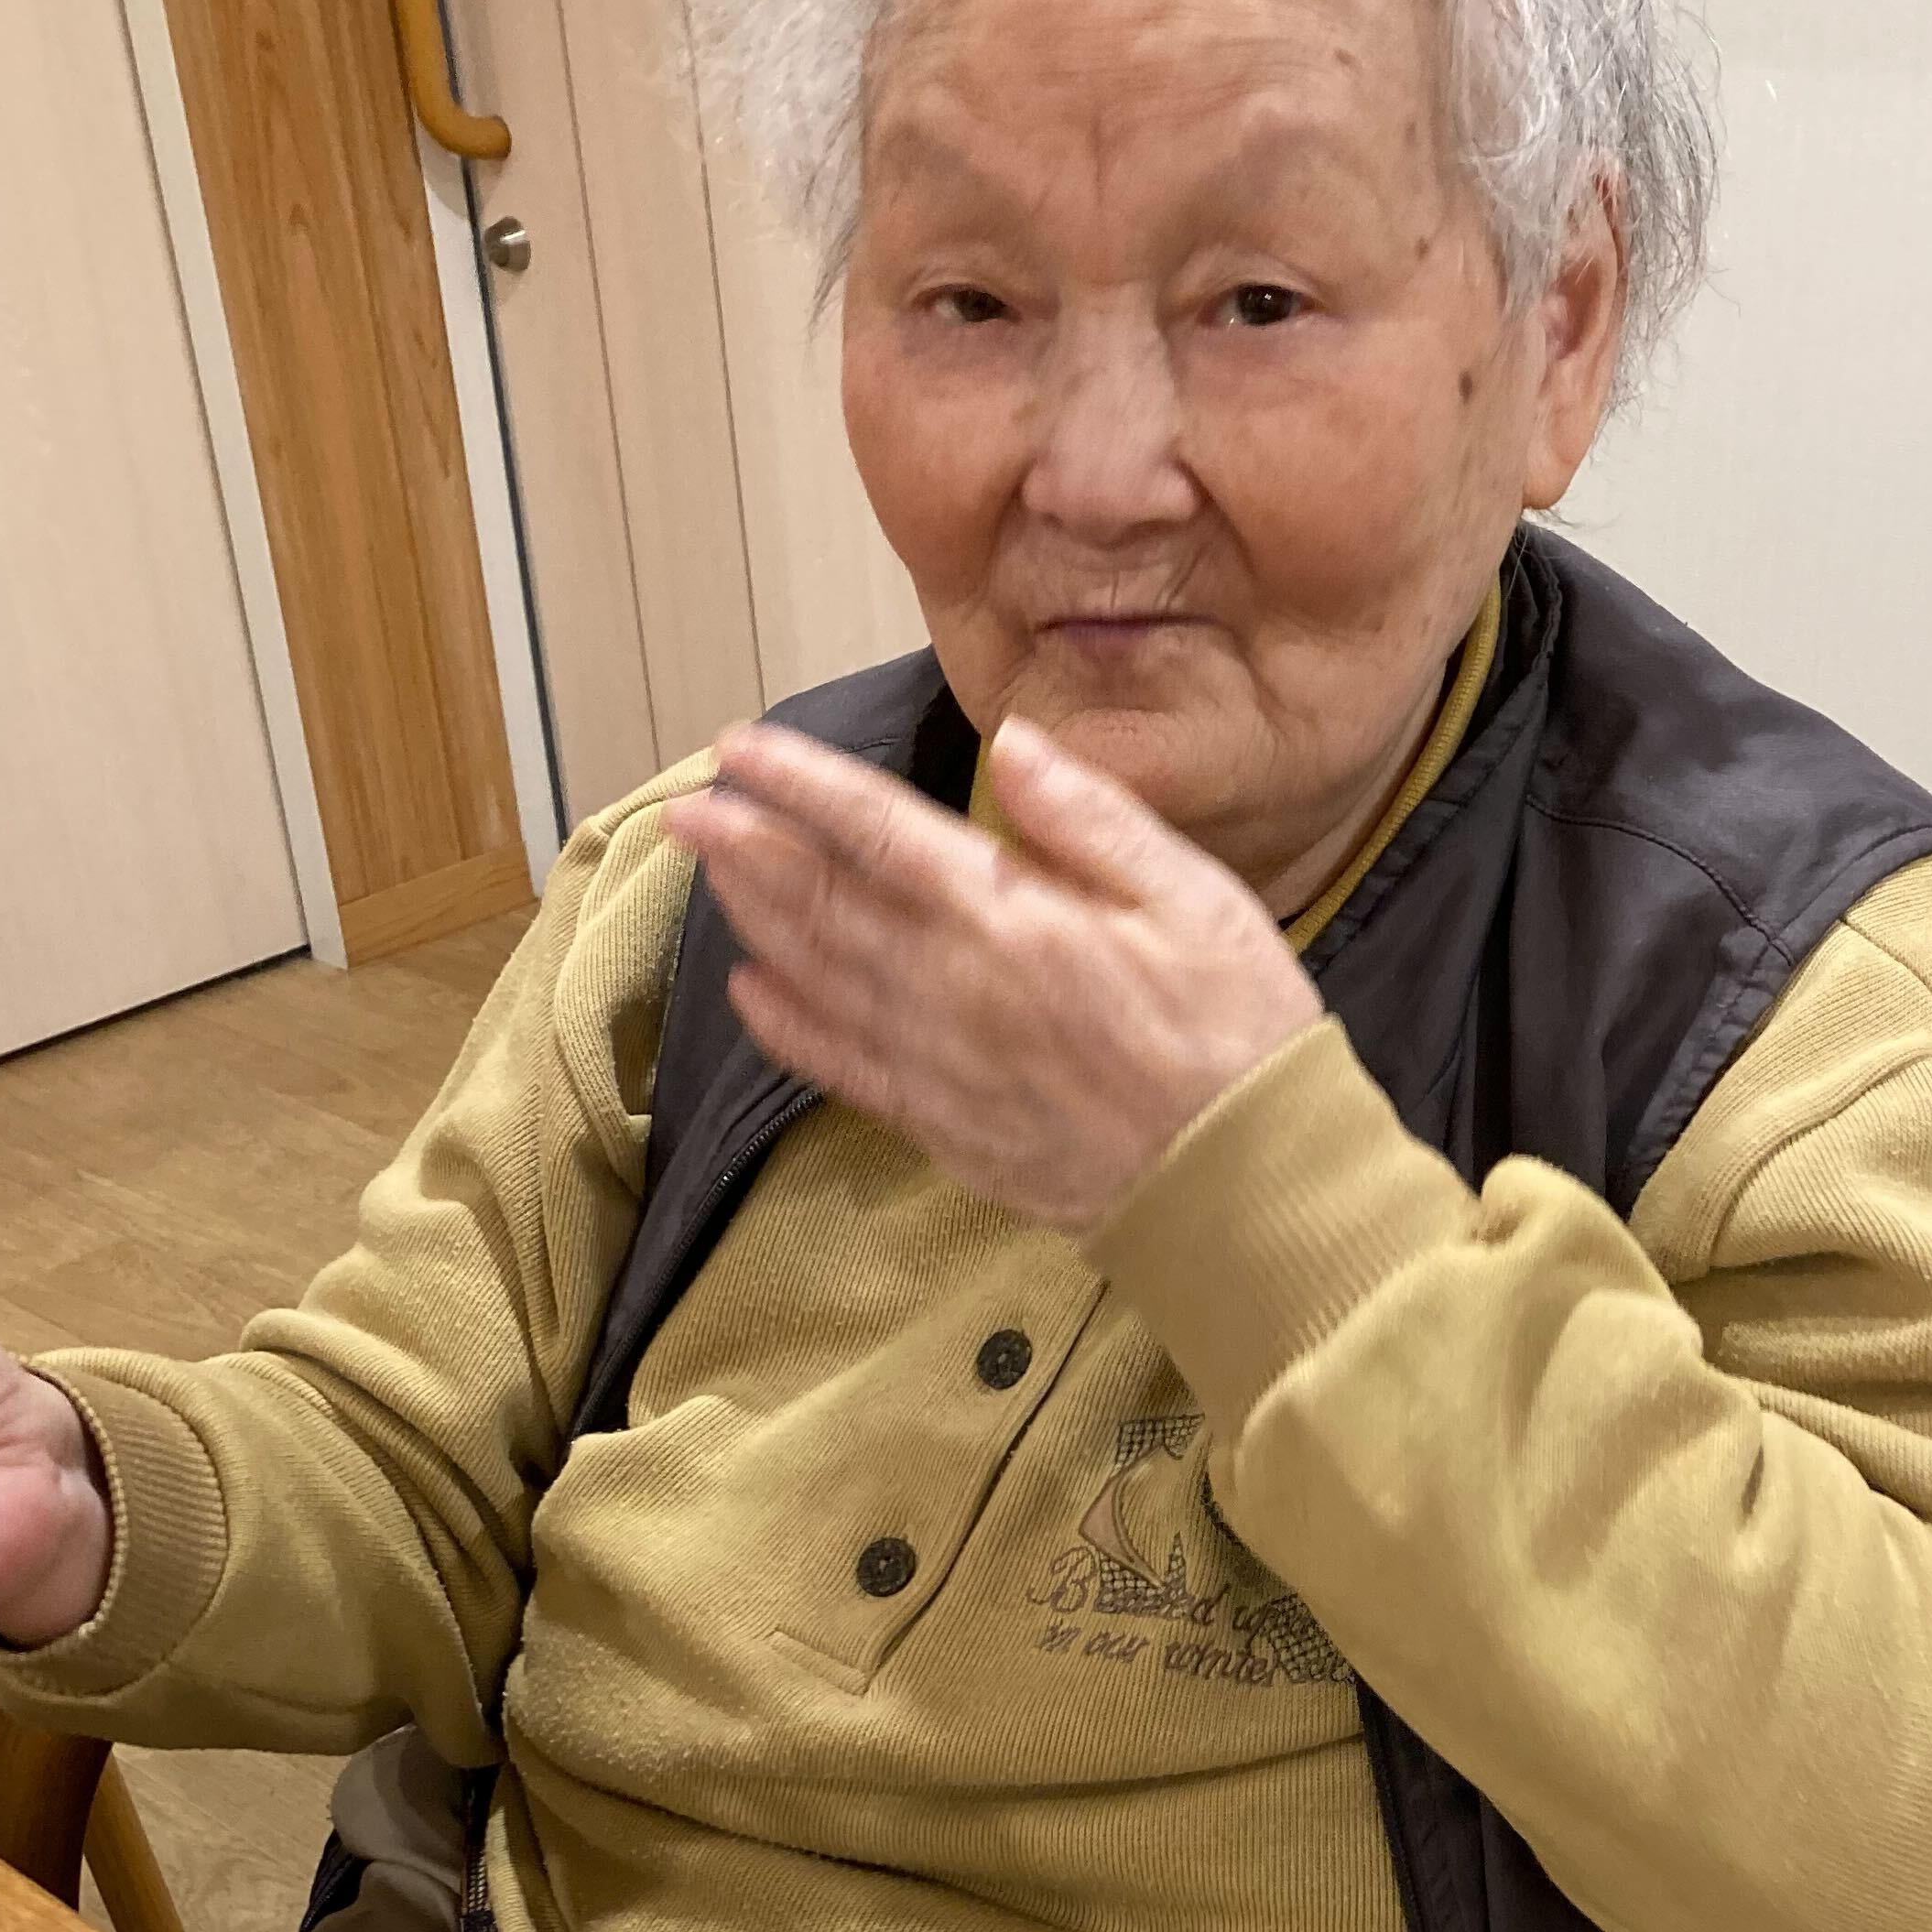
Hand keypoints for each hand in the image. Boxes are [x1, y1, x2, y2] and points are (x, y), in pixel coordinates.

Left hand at [663, 713, 1322, 1231]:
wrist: (1243, 1185)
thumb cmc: (1237, 1033)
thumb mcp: (1195, 898)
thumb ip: (1095, 821)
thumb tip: (1014, 745)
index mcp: (1014, 922)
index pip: (881, 834)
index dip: (803, 786)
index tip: (743, 750)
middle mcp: (955, 991)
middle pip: (827, 905)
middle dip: (750, 849)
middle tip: (688, 807)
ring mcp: (942, 1065)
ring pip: (821, 980)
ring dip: (756, 921)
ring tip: (710, 873)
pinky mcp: (947, 1127)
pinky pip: (845, 1070)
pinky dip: (790, 1029)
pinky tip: (751, 993)